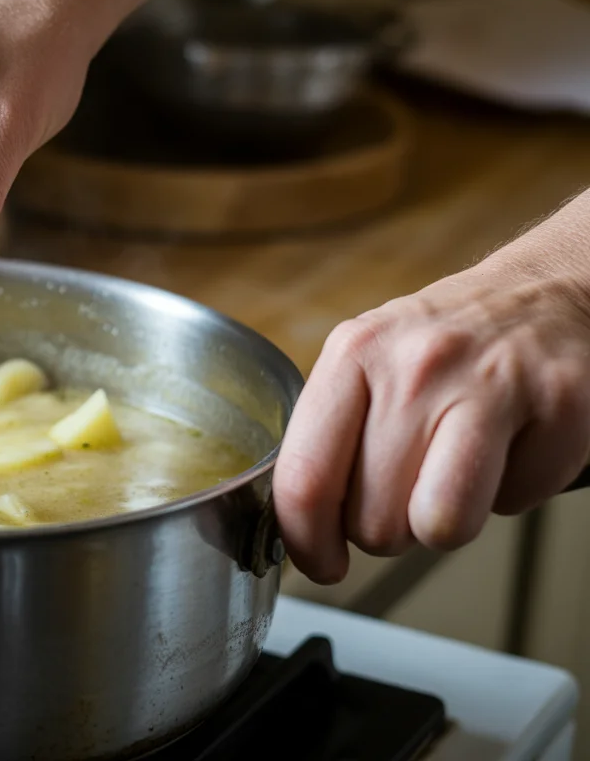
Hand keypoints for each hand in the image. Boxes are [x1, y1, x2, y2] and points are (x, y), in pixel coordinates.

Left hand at [274, 258, 589, 583]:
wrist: (547, 294)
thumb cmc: (445, 343)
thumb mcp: (366, 362)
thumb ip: (327, 434)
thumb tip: (297, 522)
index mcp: (354, 354)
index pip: (306, 478)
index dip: (307, 542)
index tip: (320, 563)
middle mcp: (417, 367)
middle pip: (374, 519)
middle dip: (387, 529)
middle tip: (405, 491)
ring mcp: (492, 386)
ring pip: (440, 525)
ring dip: (445, 523)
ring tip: (451, 480)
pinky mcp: (560, 409)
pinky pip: (517, 505)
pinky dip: (511, 492)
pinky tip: (508, 447)